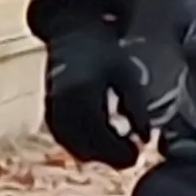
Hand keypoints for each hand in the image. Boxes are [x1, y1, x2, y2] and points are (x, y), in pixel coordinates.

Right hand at [40, 14, 149, 169]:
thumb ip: (136, 107)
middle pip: (86, 147)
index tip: (139, 151)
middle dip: (112, 156)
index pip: (98, 134)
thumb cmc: (104, 55)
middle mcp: (61, 105)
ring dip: (100, 153)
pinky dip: (86, 147)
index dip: (119, 149)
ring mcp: (52, 111)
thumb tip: (146, 139)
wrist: (72, 39)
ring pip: (75, 148)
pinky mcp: (49, 114)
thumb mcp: (127, 76)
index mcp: (81, 93)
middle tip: (134, 154)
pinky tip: (105, 140)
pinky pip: (67, 141)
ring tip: (122, 146)